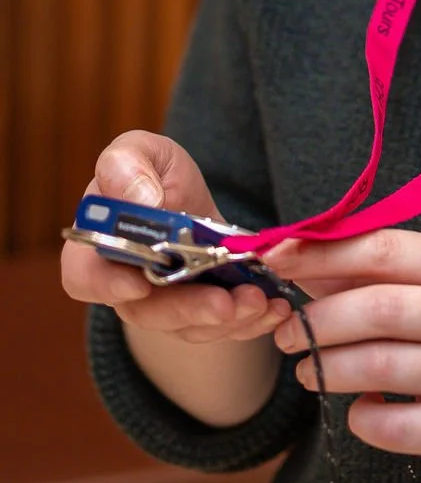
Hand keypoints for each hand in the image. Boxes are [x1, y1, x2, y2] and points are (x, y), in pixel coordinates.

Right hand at [60, 130, 290, 343]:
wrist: (189, 201)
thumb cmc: (155, 175)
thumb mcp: (142, 152)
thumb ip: (128, 165)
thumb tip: (142, 201)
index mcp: (98, 245)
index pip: (84, 277)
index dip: (106, 286)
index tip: (137, 286)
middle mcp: (125, 285)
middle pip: (146, 313)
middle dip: (187, 311)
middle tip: (224, 304)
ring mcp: (164, 307)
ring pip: (187, 327)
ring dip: (225, 320)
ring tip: (259, 301)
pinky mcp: (200, 315)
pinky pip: (221, 330)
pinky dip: (249, 323)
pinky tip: (275, 308)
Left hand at [266, 229, 420, 482]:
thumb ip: (387, 276)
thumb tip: (306, 264)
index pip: (384, 247)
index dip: (322, 255)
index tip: (278, 261)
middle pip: (378, 307)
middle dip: (318, 320)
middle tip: (287, 334)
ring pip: (379, 366)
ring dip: (329, 368)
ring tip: (308, 371)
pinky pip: (393, 426)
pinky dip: (362, 418)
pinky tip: (359, 410)